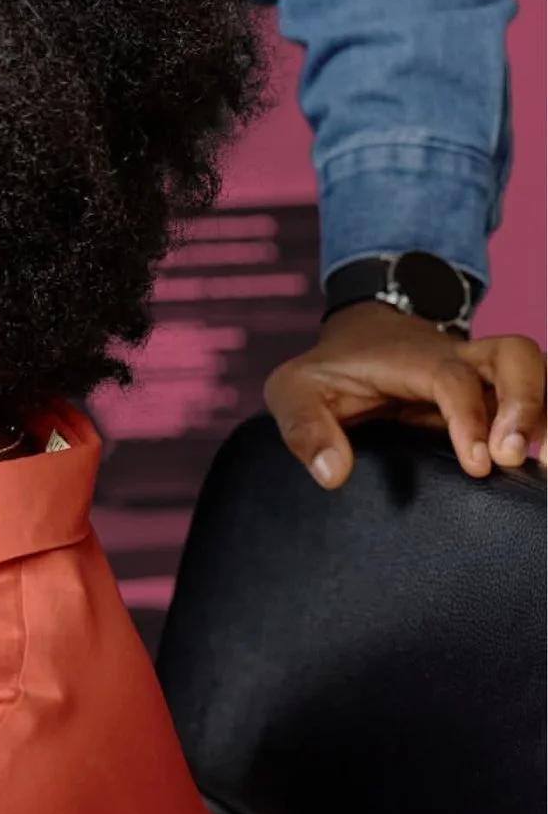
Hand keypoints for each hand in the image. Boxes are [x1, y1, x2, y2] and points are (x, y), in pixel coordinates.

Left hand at [265, 303, 543, 488]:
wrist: (358, 338)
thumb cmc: (328, 369)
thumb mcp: (292, 390)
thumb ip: (304, 428)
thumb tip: (332, 474)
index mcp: (413, 359)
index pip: (455, 377)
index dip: (471, 416)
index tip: (479, 463)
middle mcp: (460, 361)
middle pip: (517, 356)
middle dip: (528, 401)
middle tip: (517, 456)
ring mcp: (484, 377)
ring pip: (538, 372)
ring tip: (547, 464)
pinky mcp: (496, 397)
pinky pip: (538, 399)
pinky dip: (547, 421)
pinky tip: (543, 461)